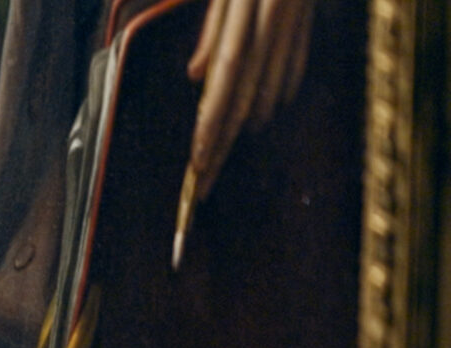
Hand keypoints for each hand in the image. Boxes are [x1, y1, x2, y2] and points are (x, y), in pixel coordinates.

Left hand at [186, 0, 316, 206]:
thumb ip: (212, 28)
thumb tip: (197, 76)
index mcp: (245, 4)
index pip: (228, 73)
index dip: (214, 119)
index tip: (199, 157)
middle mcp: (272, 10)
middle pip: (248, 83)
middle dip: (226, 134)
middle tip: (206, 177)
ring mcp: (293, 9)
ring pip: (275, 71)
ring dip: (253, 114)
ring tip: (228, 150)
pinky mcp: (305, 7)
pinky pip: (296, 52)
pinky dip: (282, 83)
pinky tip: (270, 106)